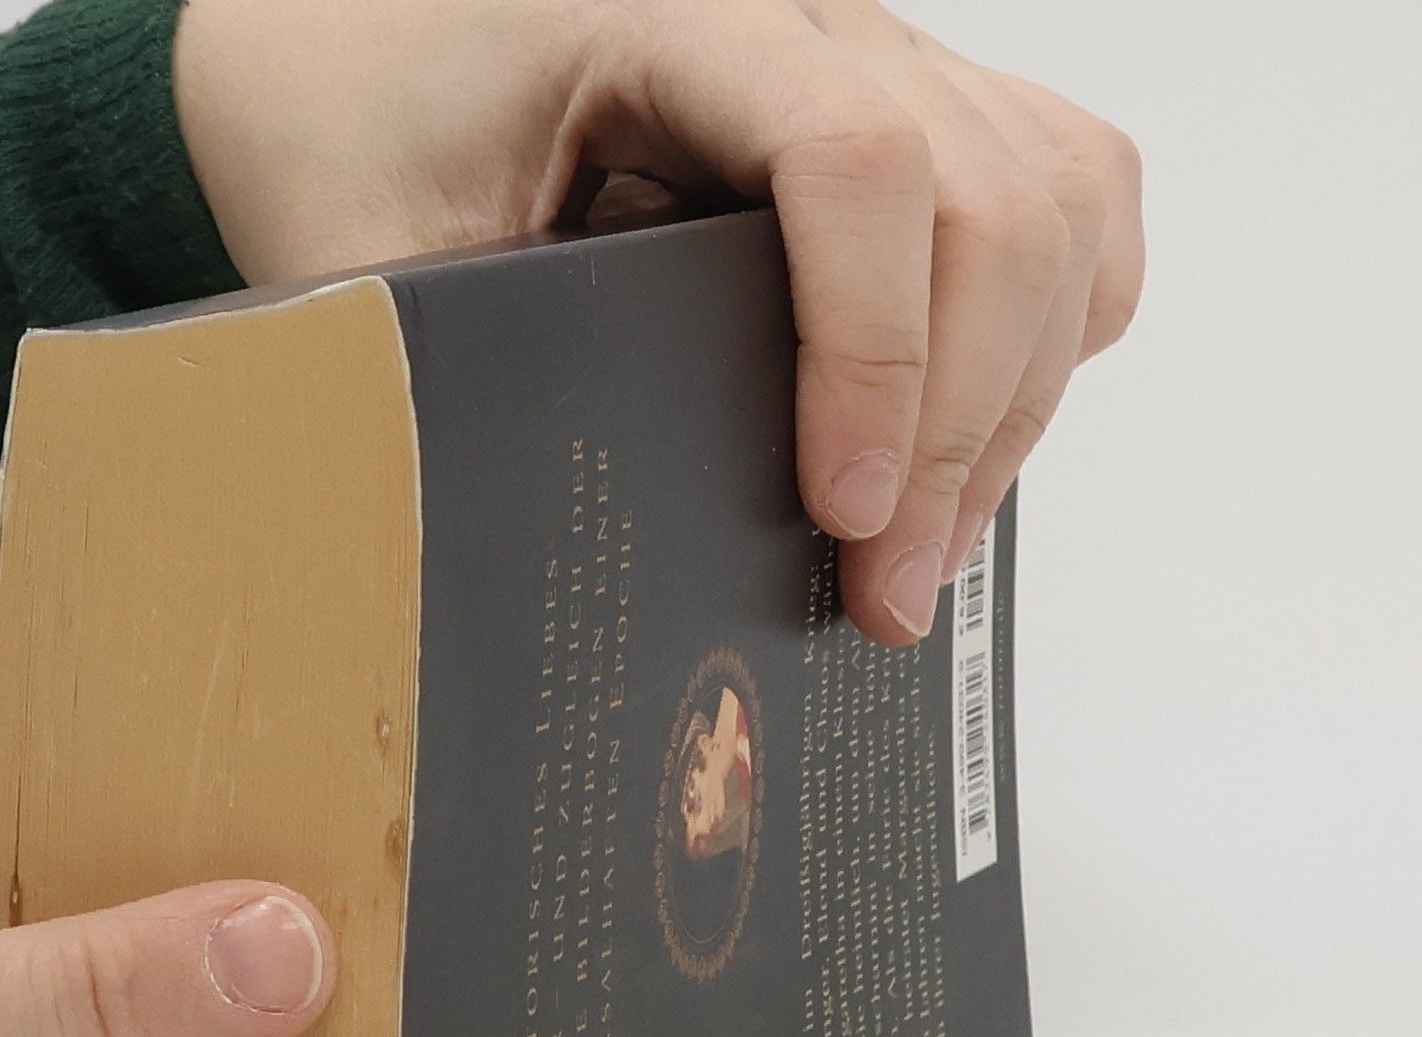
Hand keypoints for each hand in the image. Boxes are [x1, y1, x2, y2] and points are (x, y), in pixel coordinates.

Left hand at [176, 0, 1142, 644]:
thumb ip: (448, 378)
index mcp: (669, 15)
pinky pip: (1064, 189)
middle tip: (882, 595)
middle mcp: (805, 15)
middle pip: (990, 198)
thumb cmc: (357, 124)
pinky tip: (986, 426)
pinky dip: (1058, 319)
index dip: (874, 352)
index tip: (837, 516)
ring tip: (919, 553)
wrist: (361, 38)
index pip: (852, 159)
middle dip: (957, 431)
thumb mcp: (365, 256)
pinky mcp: (906, 108)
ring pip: (1051, 203)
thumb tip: (547, 568)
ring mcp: (871, 54)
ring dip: (1012, 403)